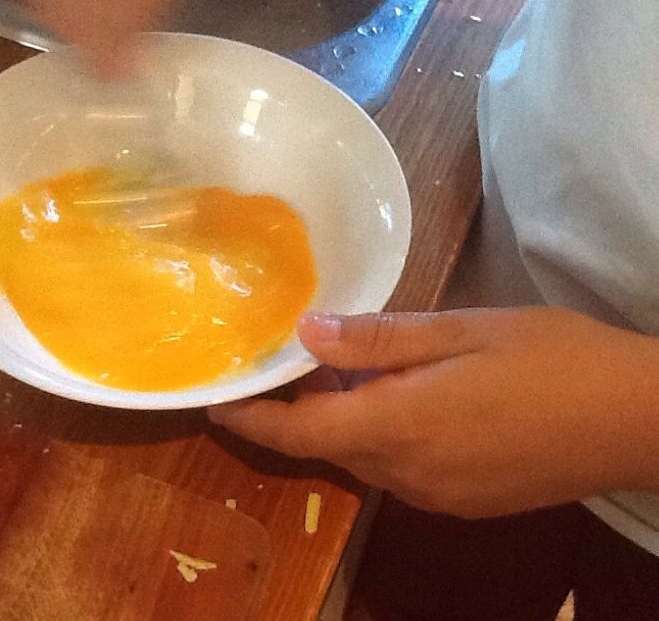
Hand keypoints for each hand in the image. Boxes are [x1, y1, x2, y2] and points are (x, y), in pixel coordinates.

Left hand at [209, 307, 658, 518]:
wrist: (640, 420)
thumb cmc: (551, 360)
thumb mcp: (461, 331)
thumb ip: (376, 340)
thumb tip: (303, 332)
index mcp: (399, 427)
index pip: (298, 432)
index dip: (250, 416)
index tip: (217, 397)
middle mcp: (406, 474)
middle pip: (325, 445)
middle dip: (296, 409)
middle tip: (284, 357)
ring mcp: (436, 496)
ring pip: (360, 457)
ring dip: (340, 420)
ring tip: (340, 368)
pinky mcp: (462, 502)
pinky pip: (397, 470)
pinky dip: (378, 436)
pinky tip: (398, 398)